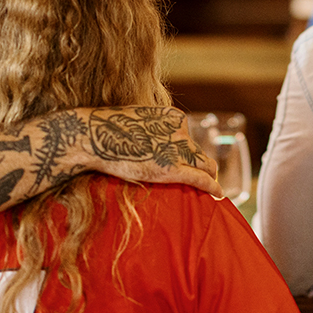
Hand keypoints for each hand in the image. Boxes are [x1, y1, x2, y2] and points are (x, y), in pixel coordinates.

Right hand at [73, 106, 221, 196]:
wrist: (93, 136)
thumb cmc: (106, 130)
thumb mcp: (134, 121)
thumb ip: (148, 130)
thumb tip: (147, 143)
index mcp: (171, 117)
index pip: (187, 136)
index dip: (186, 151)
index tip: (184, 161)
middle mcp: (179, 130)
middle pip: (199, 152)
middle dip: (202, 166)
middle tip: (203, 179)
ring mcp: (177, 148)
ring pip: (206, 165)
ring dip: (209, 177)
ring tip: (211, 189)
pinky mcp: (172, 168)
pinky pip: (201, 178)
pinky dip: (213, 187)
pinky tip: (219, 195)